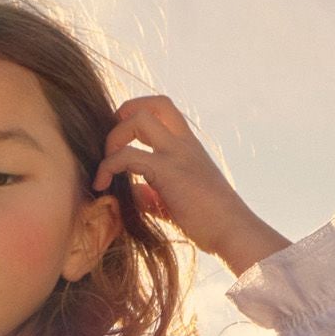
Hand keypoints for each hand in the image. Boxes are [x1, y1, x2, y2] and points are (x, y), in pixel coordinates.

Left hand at [94, 94, 289, 273]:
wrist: (232, 231)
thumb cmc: (209, 222)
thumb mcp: (176, 202)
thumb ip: (153, 194)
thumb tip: (133, 193)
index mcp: (189, 146)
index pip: (164, 109)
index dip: (138, 112)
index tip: (121, 137)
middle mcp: (184, 143)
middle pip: (154, 104)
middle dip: (124, 115)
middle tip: (110, 145)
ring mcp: (177, 154)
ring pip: (139, 120)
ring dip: (114, 138)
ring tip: (105, 168)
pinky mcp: (167, 172)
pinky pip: (128, 156)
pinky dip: (108, 166)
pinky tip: (102, 185)